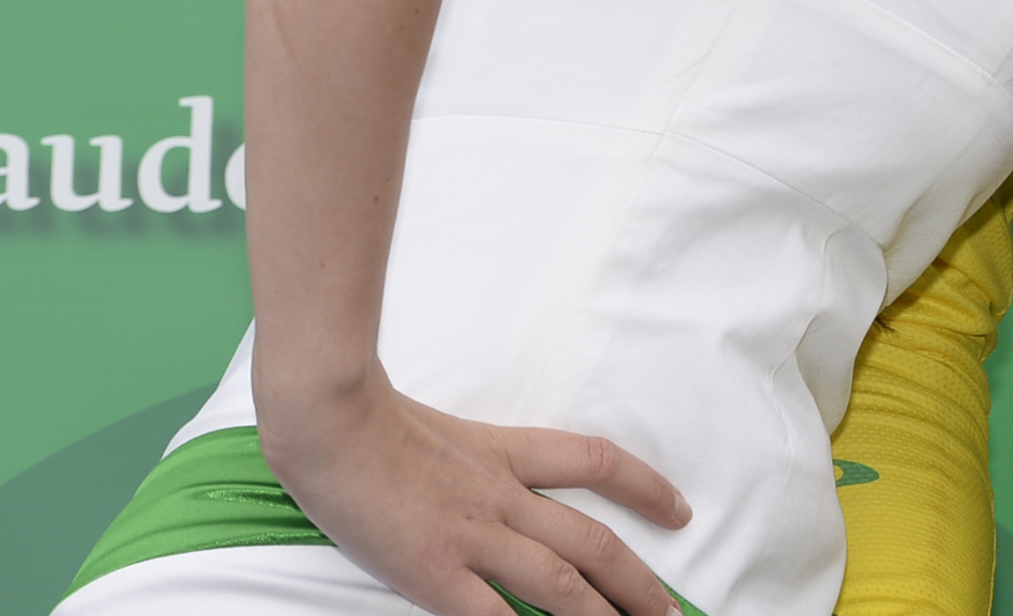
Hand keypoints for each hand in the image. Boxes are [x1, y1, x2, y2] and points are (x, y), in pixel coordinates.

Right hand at [258, 368, 692, 615]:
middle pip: (592, 541)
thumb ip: (470, 458)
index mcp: (506, 452)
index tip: (679, 510)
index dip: (646, 488)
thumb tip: (481, 481)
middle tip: (672, 613)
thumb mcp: (442, 429)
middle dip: (638, 582)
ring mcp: (473, 537)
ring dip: (602, 615)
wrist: (332, 420)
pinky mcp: (435, 573)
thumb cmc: (368, 416)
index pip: (597, 463)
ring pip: (560, 584)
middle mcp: (504, 497)